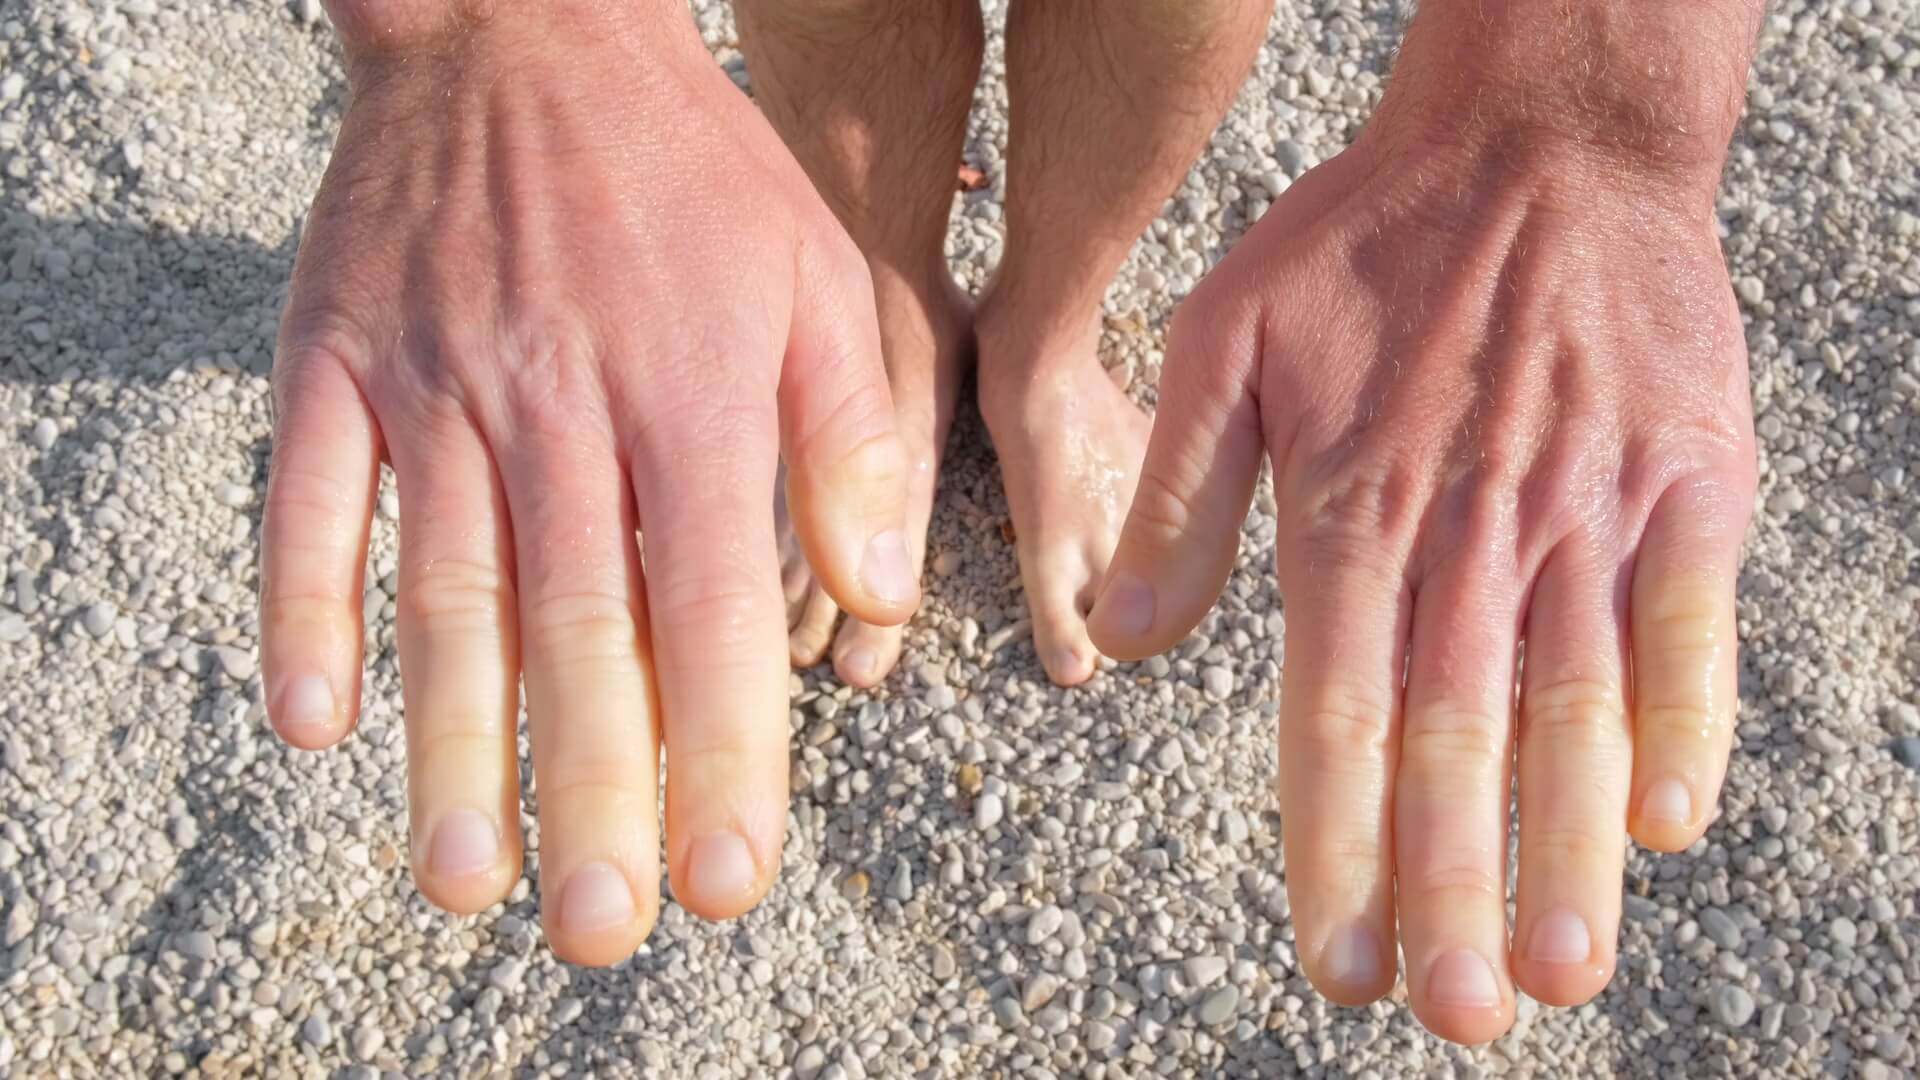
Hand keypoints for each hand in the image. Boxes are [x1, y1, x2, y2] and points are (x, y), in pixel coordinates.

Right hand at [260, 2, 915, 964]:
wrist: (525, 29)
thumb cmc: (693, 174)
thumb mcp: (817, 277)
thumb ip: (852, 443)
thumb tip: (873, 602)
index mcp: (692, 393)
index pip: (712, 606)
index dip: (725, 750)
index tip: (733, 882)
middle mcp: (561, 402)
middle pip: (576, 628)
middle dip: (592, 793)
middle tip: (601, 933)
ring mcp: (434, 380)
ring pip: (442, 591)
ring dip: (451, 747)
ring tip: (466, 882)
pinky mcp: (332, 354)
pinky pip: (308, 497)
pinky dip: (306, 609)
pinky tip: (313, 726)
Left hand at [1088, 11, 1758, 1040]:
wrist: (1538, 136)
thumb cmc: (1365, 242)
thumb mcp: (1222, 338)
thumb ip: (1173, 496)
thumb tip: (1114, 642)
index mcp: (1349, 509)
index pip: (1337, 716)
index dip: (1336, 848)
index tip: (1335, 965)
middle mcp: (1469, 529)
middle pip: (1459, 741)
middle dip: (1452, 889)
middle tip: (1453, 1016)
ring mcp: (1588, 507)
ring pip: (1577, 706)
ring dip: (1567, 845)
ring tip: (1557, 970)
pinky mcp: (1686, 477)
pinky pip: (1690, 619)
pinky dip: (1685, 720)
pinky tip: (1671, 823)